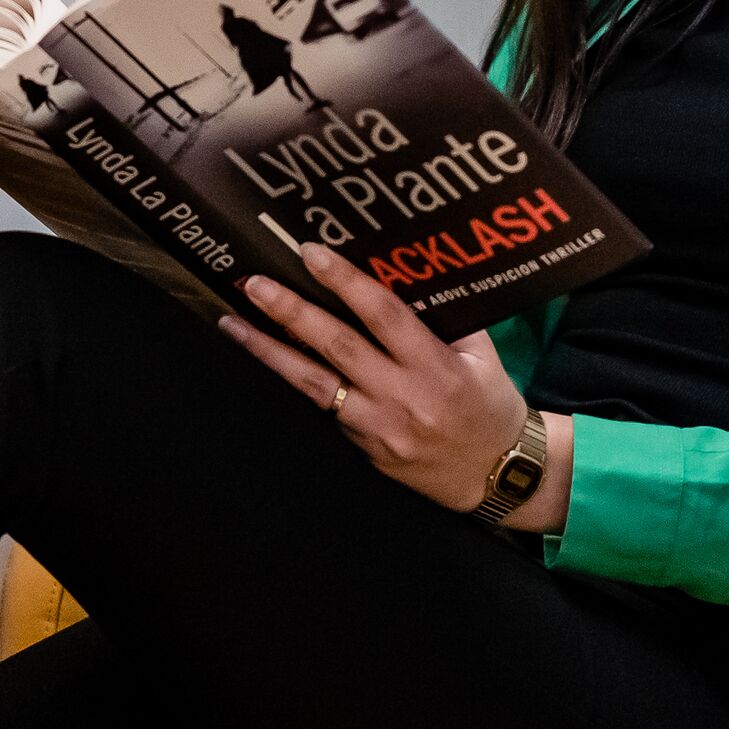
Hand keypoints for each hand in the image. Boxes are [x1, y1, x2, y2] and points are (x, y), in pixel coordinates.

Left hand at [216, 241, 567, 526]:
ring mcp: (378, 429)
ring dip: (268, 351)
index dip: (346, 282)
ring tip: (232, 323)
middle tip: (254, 283)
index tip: (311, 253)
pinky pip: (325, 409)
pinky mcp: (364, 450)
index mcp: (437, 368)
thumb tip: (406, 273)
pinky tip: (264, 358)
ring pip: (313, 384)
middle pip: (337, 347)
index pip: (385, 316)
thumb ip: (446, 319)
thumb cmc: (491, 406)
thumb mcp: (482, 357)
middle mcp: (403, 398)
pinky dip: (293, 383)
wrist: (496, 475)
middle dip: (290, 312)